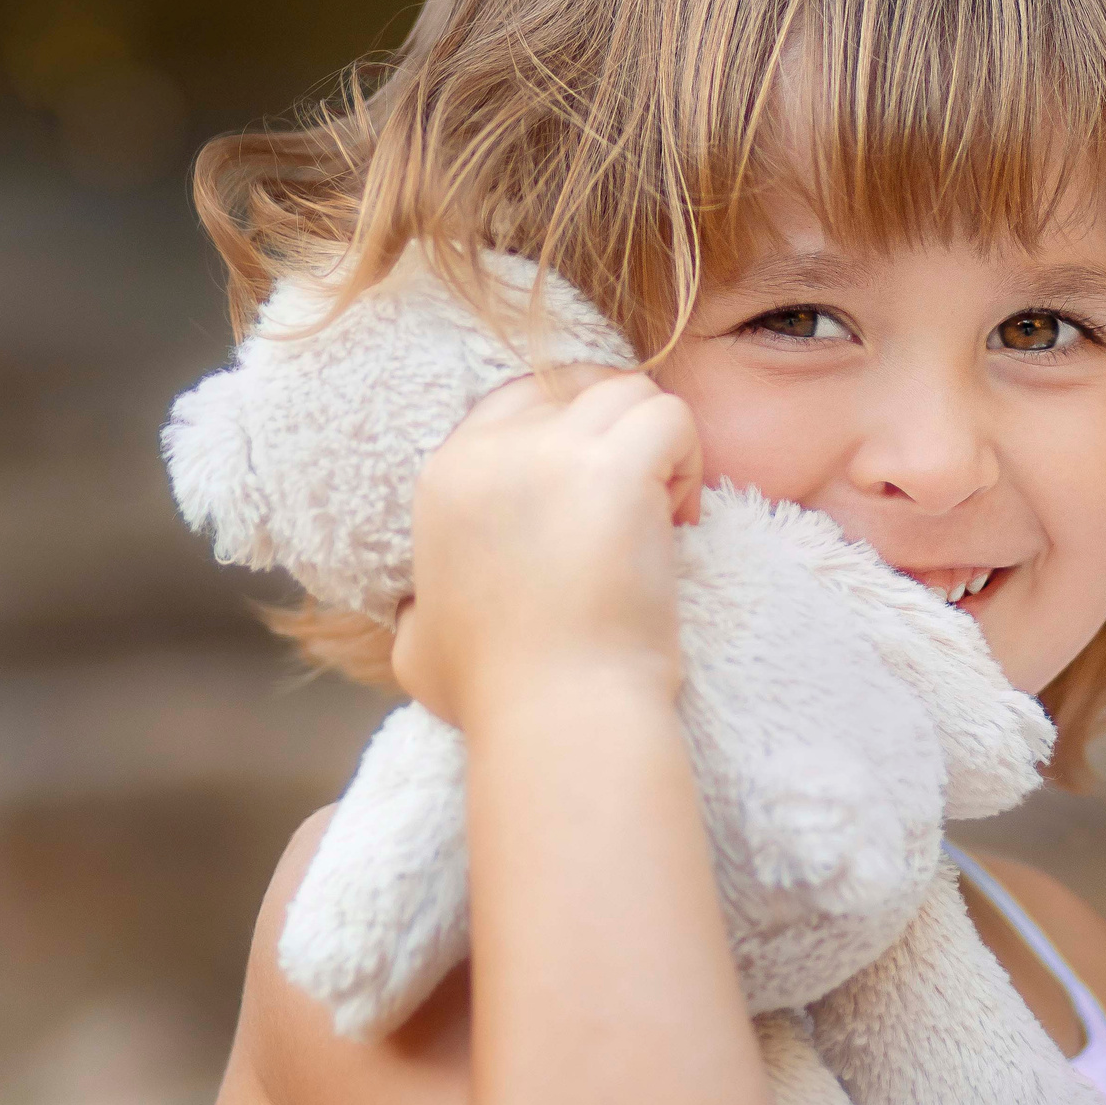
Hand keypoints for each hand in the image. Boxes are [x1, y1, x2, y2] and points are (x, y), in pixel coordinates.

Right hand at [391, 366, 702, 727]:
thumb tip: (417, 615)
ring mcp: (551, 453)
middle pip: (575, 388)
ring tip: (664, 514)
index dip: (569, 431)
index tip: (592, 495)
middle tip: (636, 504)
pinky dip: (689, 458)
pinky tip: (682, 522)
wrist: (558, 716)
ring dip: (656, 444)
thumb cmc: (497, 698)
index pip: (518, 399)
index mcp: (444, 478)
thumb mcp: (418, 649)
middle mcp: (490, 452)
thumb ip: (417, 612)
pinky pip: (670, 415)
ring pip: (628, 391)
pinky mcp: (614, 470)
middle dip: (614, 435)